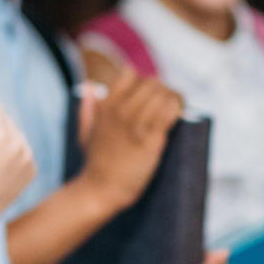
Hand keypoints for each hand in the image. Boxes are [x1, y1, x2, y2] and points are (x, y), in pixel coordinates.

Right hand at [77, 68, 182, 206]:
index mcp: (107, 106)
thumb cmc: (96, 162)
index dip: (143, 81)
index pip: (130, 74)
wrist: (100, 189)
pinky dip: (176, 110)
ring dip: (174, 99)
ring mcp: (136, 125)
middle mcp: (121, 111)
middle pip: (152, 83)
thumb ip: (87, 108)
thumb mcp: (85, 131)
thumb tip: (91, 86)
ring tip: (177, 108)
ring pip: (164, 95)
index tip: (150, 94)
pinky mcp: (150, 141)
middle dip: (164, 90)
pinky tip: (178, 114)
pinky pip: (169, 113)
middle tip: (169, 102)